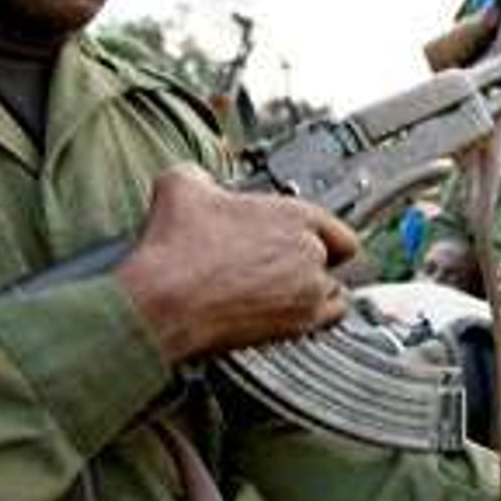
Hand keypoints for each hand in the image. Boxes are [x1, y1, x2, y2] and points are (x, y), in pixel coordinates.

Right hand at [116, 166, 355, 361]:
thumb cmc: (176, 250)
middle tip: (285, 264)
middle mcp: (310, 250)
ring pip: (333, 289)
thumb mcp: (182, 185)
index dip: (322, 233)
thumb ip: (203, 177)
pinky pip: (329, 318)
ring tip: (286, 289)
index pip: (336, 225)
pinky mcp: (299, 323)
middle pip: (334, 257)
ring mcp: (308, 289)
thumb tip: (198, 180)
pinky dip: (316, 314)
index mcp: (294, 214)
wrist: (164, 300)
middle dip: (312, 259)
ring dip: (315, 288)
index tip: (310, 238)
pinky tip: (293, 310)